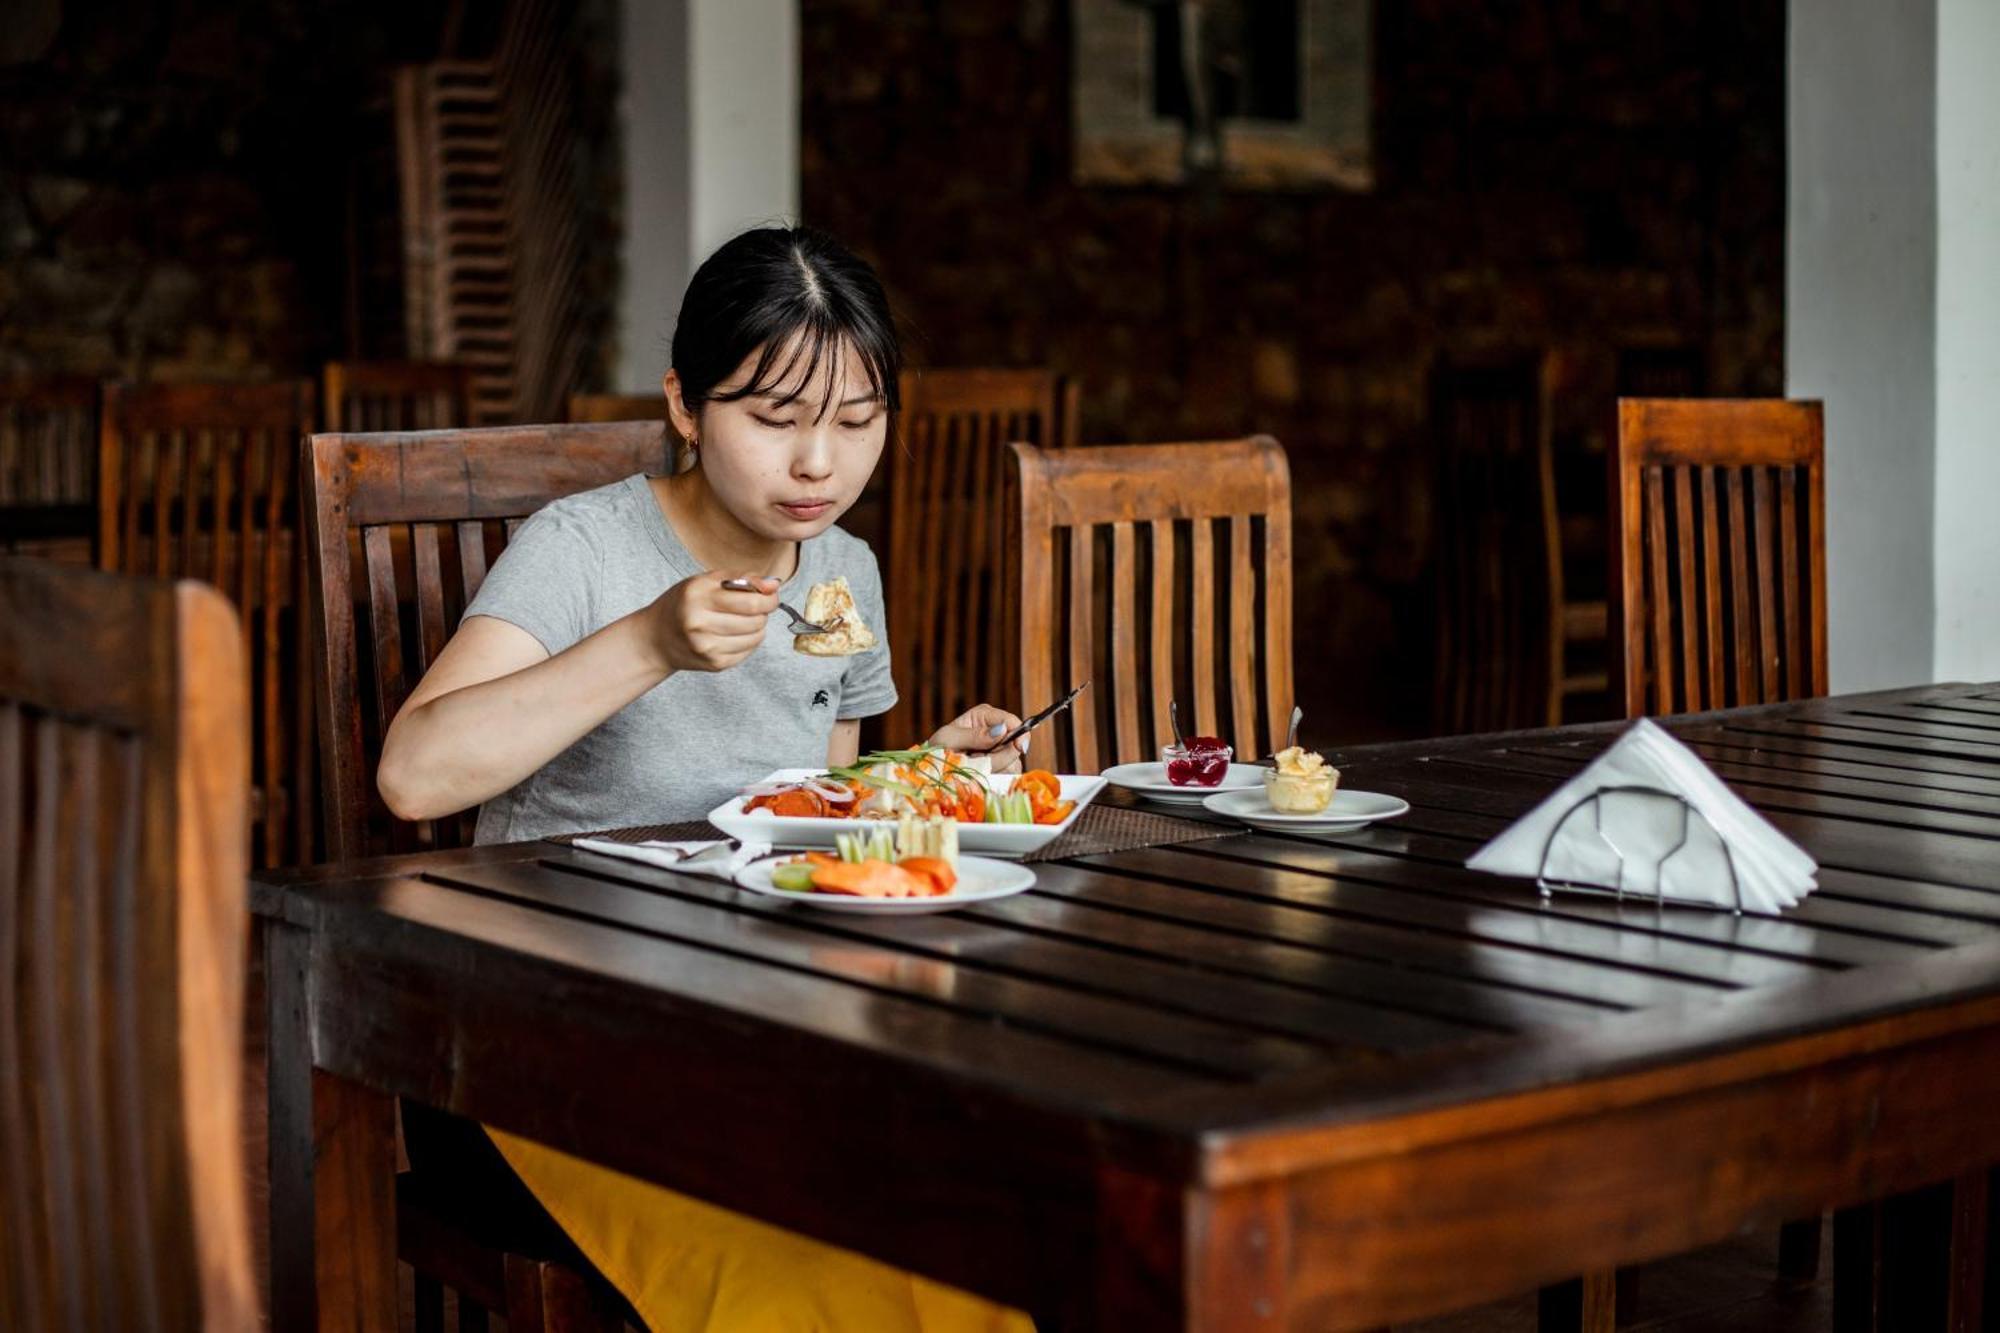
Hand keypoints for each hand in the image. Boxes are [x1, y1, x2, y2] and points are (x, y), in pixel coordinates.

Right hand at [646, 573, 777, 673]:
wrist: (656, 639)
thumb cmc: (683, 604)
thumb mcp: (704, 582)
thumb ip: (741, 579)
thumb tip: (774, 584)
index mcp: (697, 596)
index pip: (750, 601)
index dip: (769, 598)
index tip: (770, 595)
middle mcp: (699, 623)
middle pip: (756, 620)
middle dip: (764, 611)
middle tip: (758, 606)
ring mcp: (707, 647)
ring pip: (756, 636)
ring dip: (757, 626)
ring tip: (743, 619)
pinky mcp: (714, 664)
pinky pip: (748, 651)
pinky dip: (749, 641)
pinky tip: (734, 634)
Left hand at [928, 703, 1027, 772]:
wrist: (932, 770)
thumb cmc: (936, 749)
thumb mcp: (950, 739)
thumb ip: (975, 735)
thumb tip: (1002, 730)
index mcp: (984, 716)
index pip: (1011, 721)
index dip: (1019, 733)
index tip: (1019, 747)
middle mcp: (996, 731)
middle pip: (1016, 744)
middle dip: (1000, 757)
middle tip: (977, 761)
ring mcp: (1000, 750)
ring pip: (1014, 762)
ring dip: (996, 769)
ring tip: (974, 767)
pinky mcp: (1001, 767)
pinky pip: (1008, 775)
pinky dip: (995, 777)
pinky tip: (980, 774)